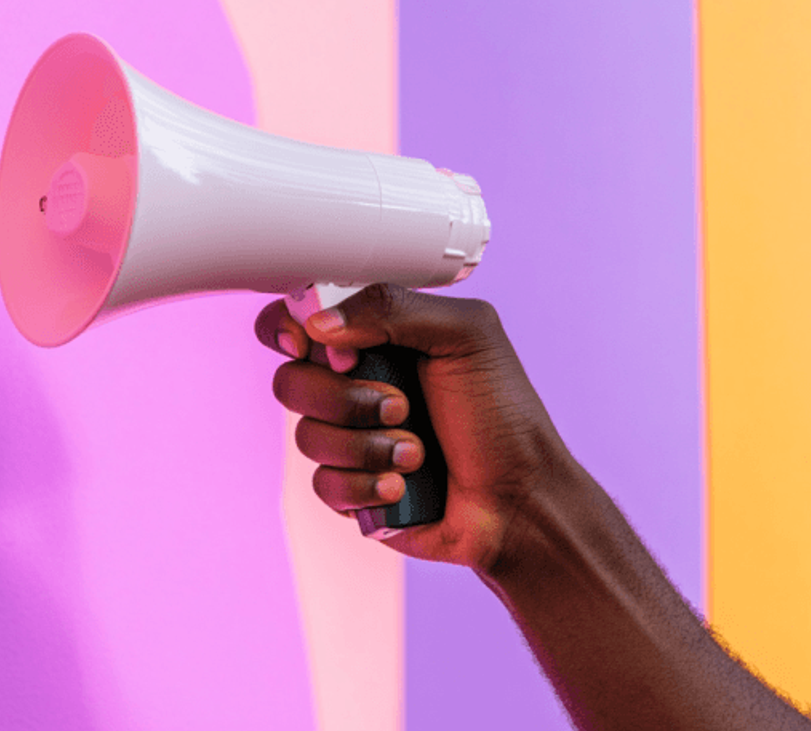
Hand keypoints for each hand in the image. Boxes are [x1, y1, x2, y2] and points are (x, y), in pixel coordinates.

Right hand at [254, 283, 576, 574]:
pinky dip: (367, 484)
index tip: (310, 344)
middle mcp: (356, 385)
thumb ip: (393, 307)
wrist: (520, 502)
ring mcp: (350, 437)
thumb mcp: (465, 336)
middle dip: (344, 398)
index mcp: (378, 338)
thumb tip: (320, 322)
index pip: (303, 319)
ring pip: (305, 435)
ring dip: (367, 446)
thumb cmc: (504, 417)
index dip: (291, 330)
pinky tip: (405, 485)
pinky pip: (322, 483)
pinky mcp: (349, 487)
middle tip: (400, 404)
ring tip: (417, 452)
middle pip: (290, 380)